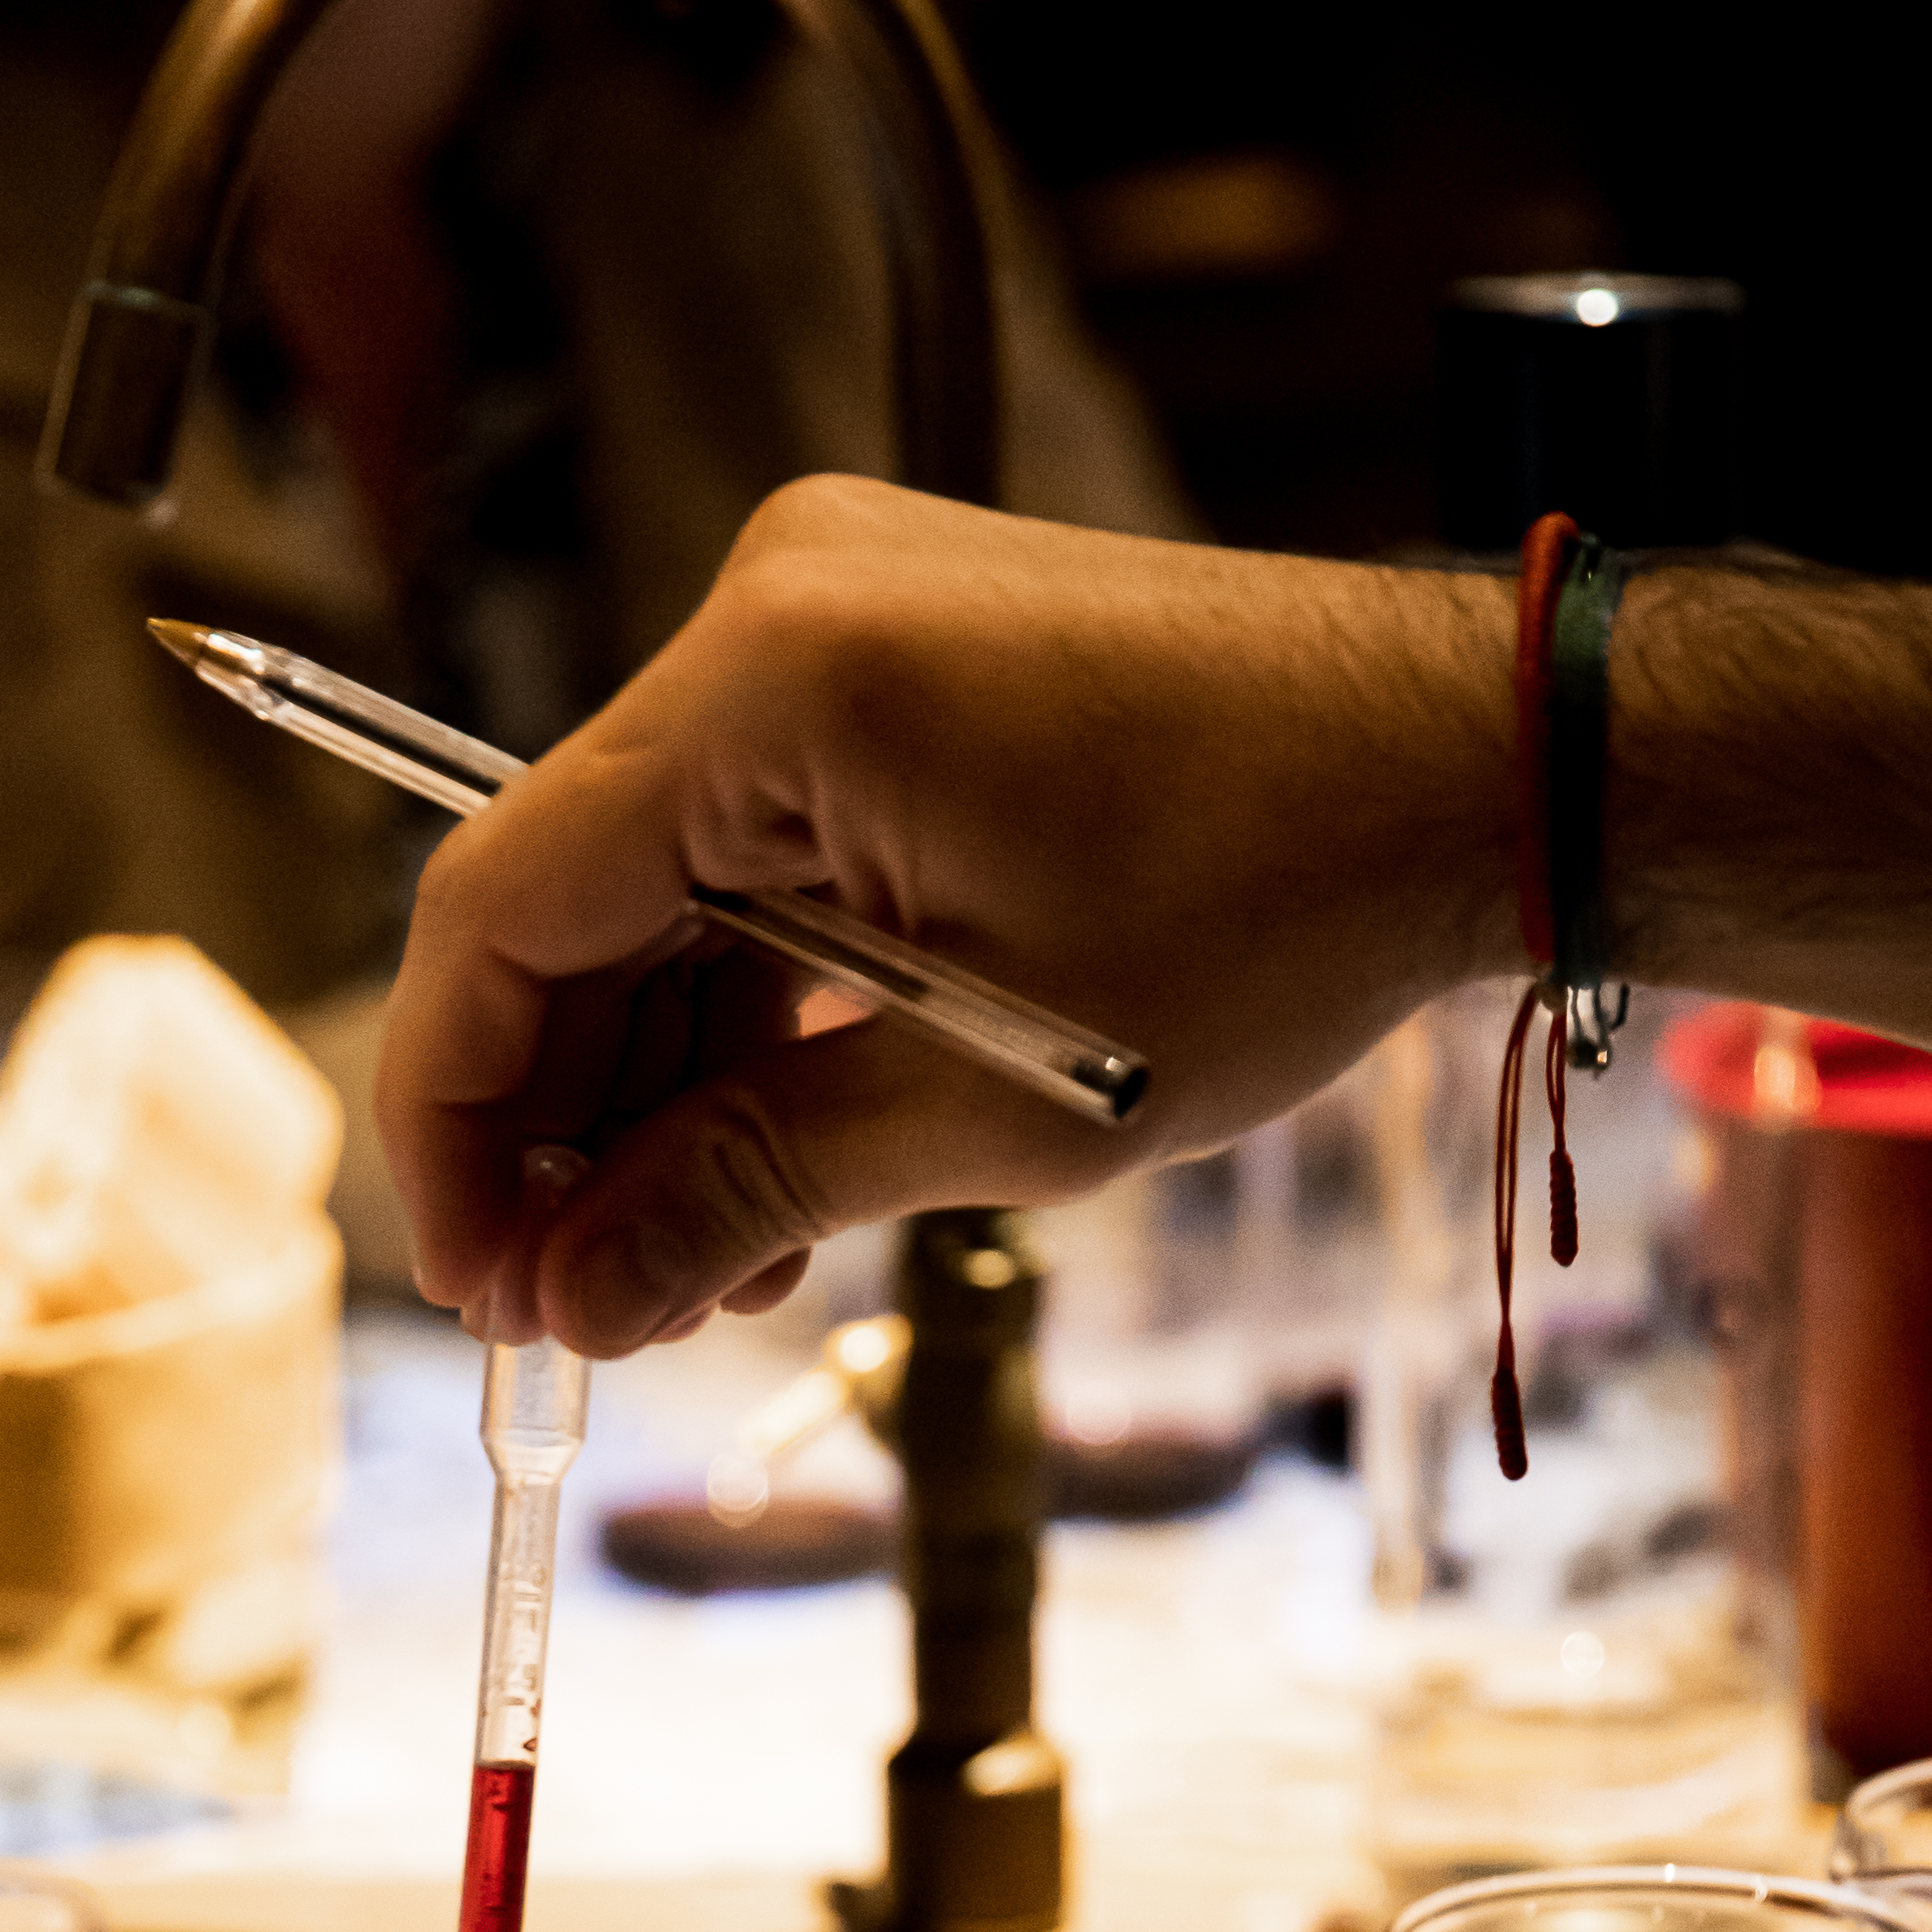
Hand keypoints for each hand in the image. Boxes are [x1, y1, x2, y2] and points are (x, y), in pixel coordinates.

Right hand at [380, 481, 1516, 1350]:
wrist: (1477, 764)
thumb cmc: (1277, 903)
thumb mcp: (990, 1100)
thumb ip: (745, 1192)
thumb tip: (573, 1305)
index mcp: (769, 687)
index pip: (495, 908)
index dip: (454, 1117)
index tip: (480, 1286)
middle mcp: (768, 614)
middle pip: (561, 905)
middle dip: (558, 1126)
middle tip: (580, 1316)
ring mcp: (829, 628)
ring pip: (653, 897)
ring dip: (656, 1091)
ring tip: (695, 1279)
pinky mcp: (891, 668)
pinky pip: (751, 857)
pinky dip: (744, 1013)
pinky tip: (768, 1174)